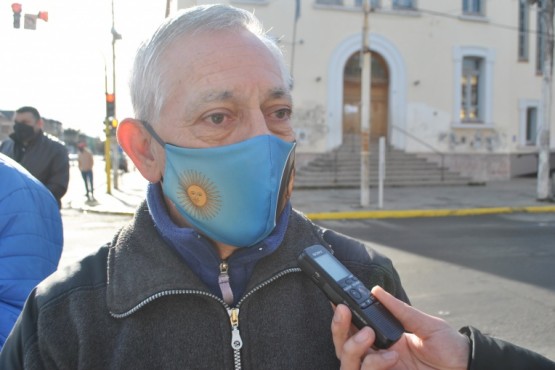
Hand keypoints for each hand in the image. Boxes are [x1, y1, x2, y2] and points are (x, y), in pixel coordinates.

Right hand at [331, 286, 469, 369]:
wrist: (467, 368)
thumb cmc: (449, 347)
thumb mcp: (425, 323)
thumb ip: (400, 310)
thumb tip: (376, 291)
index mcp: (383, 337)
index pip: (353, 329)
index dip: (340, 319)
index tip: (337, 303)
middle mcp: (378, 355)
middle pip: (342, 346)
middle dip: (338, 330)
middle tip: (345, 314)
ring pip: (349, 364)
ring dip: (354, 347)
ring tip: (370, 335)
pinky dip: (375, 365)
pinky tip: (391, 357)